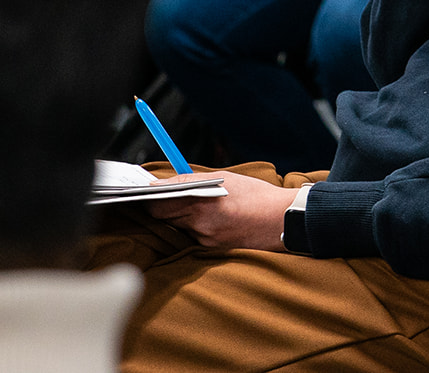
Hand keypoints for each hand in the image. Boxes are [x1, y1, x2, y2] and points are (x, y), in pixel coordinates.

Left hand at [145, 170, 296, 251]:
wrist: (282, 220)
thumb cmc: (255, 195)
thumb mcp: (223, 178)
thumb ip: (191, 181)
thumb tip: (164, 183)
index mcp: (201, 200)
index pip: (158, 201)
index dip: (149, 195)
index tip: (145, 189)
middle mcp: (200, 222)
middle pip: (162, 216)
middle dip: (160, 206)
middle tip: (163, 196)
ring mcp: (205, 238)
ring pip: (176, 226)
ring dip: (177, 217)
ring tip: (192, 205)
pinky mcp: (211, 248)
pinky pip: (192, 236)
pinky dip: (193, 227)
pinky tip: (207, 219)